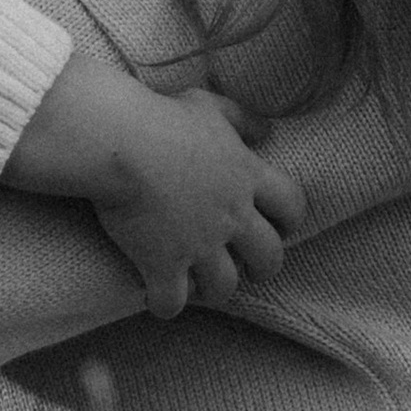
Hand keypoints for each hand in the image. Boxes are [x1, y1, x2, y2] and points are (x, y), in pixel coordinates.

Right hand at [98, 85, 304, 319]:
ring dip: (216, 290)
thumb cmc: (161, 117)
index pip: (292, 206)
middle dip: (263, 268)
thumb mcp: (209, 106)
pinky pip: (172, 301)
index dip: (289, 221)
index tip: (277, 226)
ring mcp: (199, 244)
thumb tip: (267, 131)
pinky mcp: (163, 262)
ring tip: (202, 288)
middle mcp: (232, 216)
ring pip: (225, 287)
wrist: (118, 142)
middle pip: (269, 257)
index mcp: (246, 176)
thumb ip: (242, 119)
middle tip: (248, 269)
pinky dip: (166, 305)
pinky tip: (158, 299)